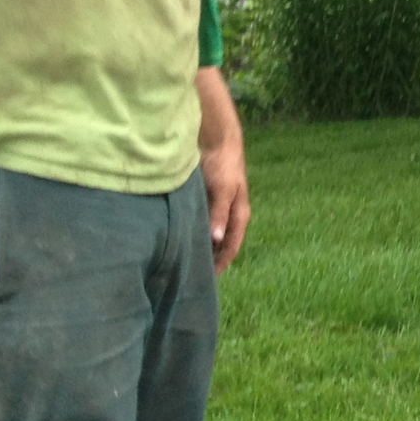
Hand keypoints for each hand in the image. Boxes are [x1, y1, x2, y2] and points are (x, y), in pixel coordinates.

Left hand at [194, 66, 250, 271]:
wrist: (218, 139)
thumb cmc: (223, 165)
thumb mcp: (222, 190)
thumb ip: (218, 214)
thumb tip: (217, 241)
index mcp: (238, 215)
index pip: (231, 247)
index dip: (221, 264)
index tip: (207, 281)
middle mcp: (229, 214)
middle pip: (221, 244)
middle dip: (211, 259)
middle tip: (193, 276)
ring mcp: (218, 207)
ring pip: (211, 234)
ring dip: (202, 246)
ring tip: (185, 260)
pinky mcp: (206, 199)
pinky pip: (201, 222)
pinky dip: (195, 232)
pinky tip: (180, 237)